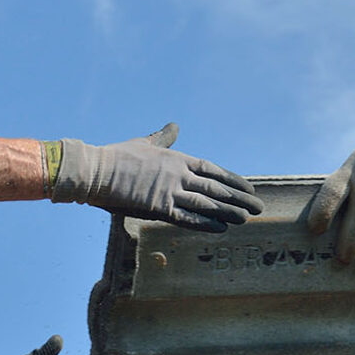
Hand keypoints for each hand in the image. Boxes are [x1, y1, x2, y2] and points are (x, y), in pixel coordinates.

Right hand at [48, 123, 263, 231]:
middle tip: (259, 207)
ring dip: (228, 212)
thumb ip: (162, 137)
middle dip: (239, 198)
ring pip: (206, 203)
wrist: (95, 170)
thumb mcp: (144, 143)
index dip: (232, 180)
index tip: (248, 188)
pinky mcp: (158, 207)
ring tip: (247, 219)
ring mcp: (169, 191)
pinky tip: (222, 228)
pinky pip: (187, 218)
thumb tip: (174, 125)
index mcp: (176, 158)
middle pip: (215, 188)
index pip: (212, 169)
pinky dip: (206, 223)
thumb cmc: (116, 156)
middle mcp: (178, 174)